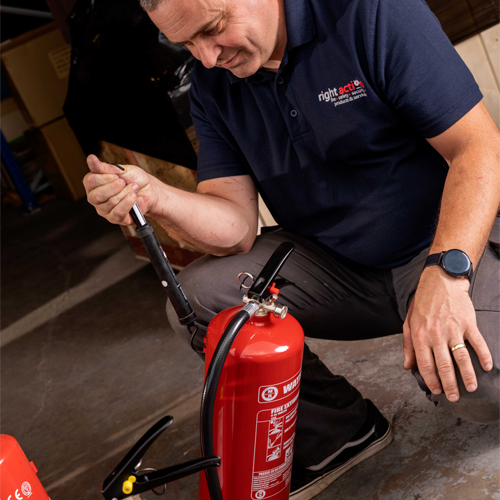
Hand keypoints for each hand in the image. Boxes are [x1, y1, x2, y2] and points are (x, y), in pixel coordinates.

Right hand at [84, 155, 157, 224]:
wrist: (149, 190)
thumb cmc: (134, 179)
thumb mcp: (121, 169)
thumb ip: (104, 167)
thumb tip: (90, 159)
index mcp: (93, 184)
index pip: (90, 181)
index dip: (105, 177)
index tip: (117, 175)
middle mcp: (95, 198)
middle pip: (97, 195)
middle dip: (114, 187)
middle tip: (124, 183)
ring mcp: (104, 209)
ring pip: (110, 203)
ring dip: (125, 193)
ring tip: (132, 189)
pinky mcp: (114, 218)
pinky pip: (118, 213)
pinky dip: (128, 203)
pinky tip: (133, 197)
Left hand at [403, 266, 492, 401]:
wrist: (440, 282)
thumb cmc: (423, 303)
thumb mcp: (409, 323)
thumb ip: (408, 345)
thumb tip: (407, 365)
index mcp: (420, 336)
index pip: (425, 364)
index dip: (431, 380)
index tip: (436, 390)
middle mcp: (436, 335)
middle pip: (444, 365)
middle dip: (449, 384)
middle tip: (454, 397)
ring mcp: (453, 329)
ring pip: (461, 357)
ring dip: (467, 375)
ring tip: (471, 387)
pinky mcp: (467, 323)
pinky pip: (477, 342)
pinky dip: (483, 356)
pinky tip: (486, 367)